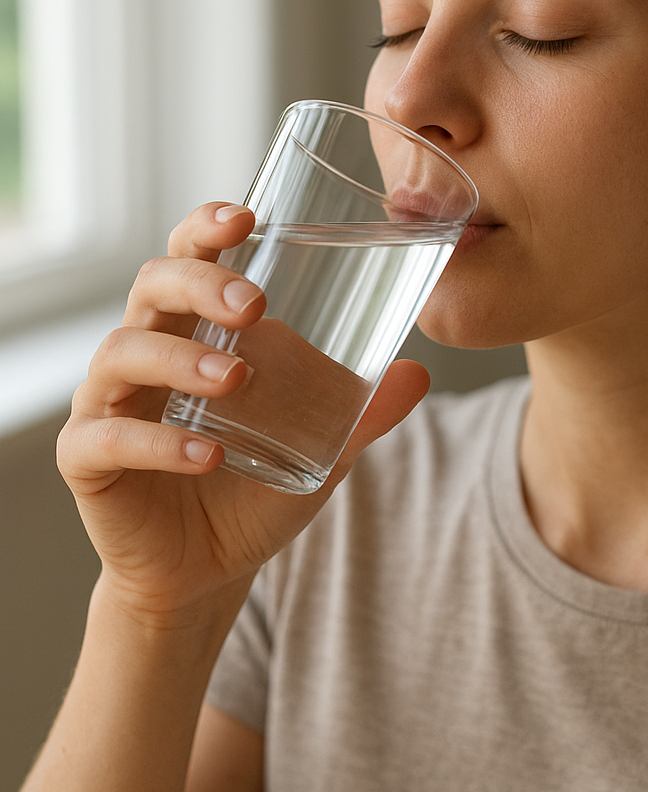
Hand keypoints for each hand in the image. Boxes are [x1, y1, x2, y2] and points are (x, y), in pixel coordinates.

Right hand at [57, 203, 428, 625]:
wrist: (207, 574)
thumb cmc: (252, 492)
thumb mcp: (320, 452)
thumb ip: (362, 414)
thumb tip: (418, 373)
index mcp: (192, 332)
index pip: (188, 257)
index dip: (206, 228)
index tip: (247, 217)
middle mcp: (144, 354)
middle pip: (152, 287)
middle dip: (201, 284)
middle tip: (255, 307)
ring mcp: (107, 403)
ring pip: (122, 353)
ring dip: (181, 359)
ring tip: (234, 380)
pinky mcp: (87, 460)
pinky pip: (106, 436)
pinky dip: (157, 442)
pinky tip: (205, 454)